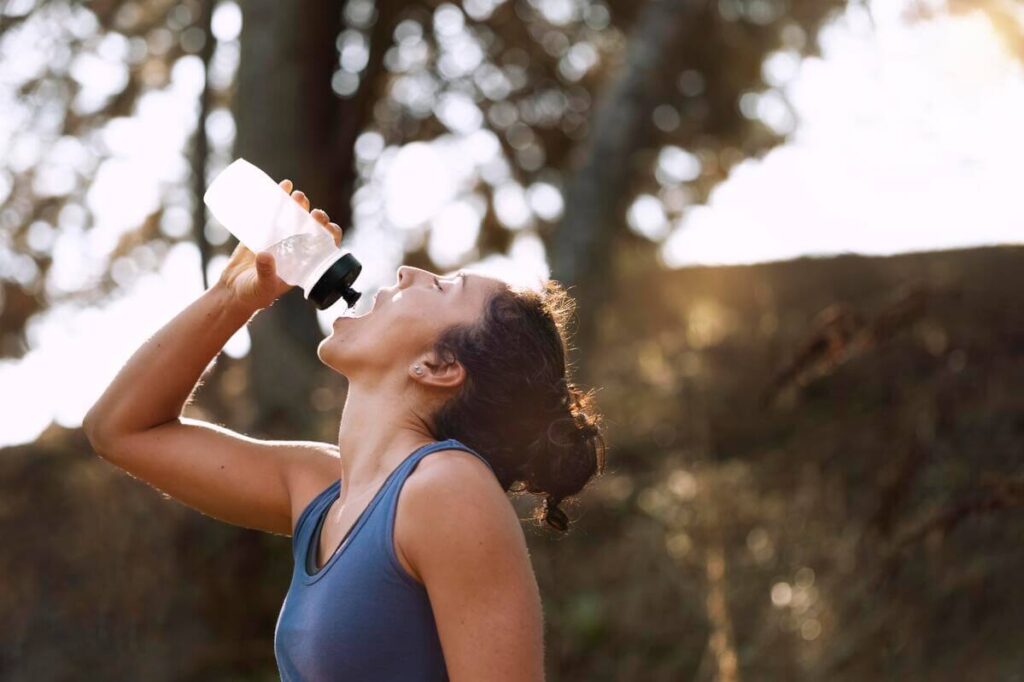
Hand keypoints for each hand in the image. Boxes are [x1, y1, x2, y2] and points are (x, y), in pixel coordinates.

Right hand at [217, 179, 343, 311]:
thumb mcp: (262, 287)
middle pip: (312, 228)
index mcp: (303, 263)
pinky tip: (284, 186)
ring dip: (299, 205)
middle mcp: (295, 249)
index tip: (328, 228)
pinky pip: (274, 212)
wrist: (232, 290)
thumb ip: (265, 273)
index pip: (324, 247)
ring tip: (297, 196)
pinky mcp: (263, 230)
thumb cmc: (253, 294)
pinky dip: (279, 198)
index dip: (330, 236)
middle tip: (314, 213)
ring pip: (295, 217)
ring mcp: (280, 238)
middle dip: (316, 218)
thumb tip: (265, 254)